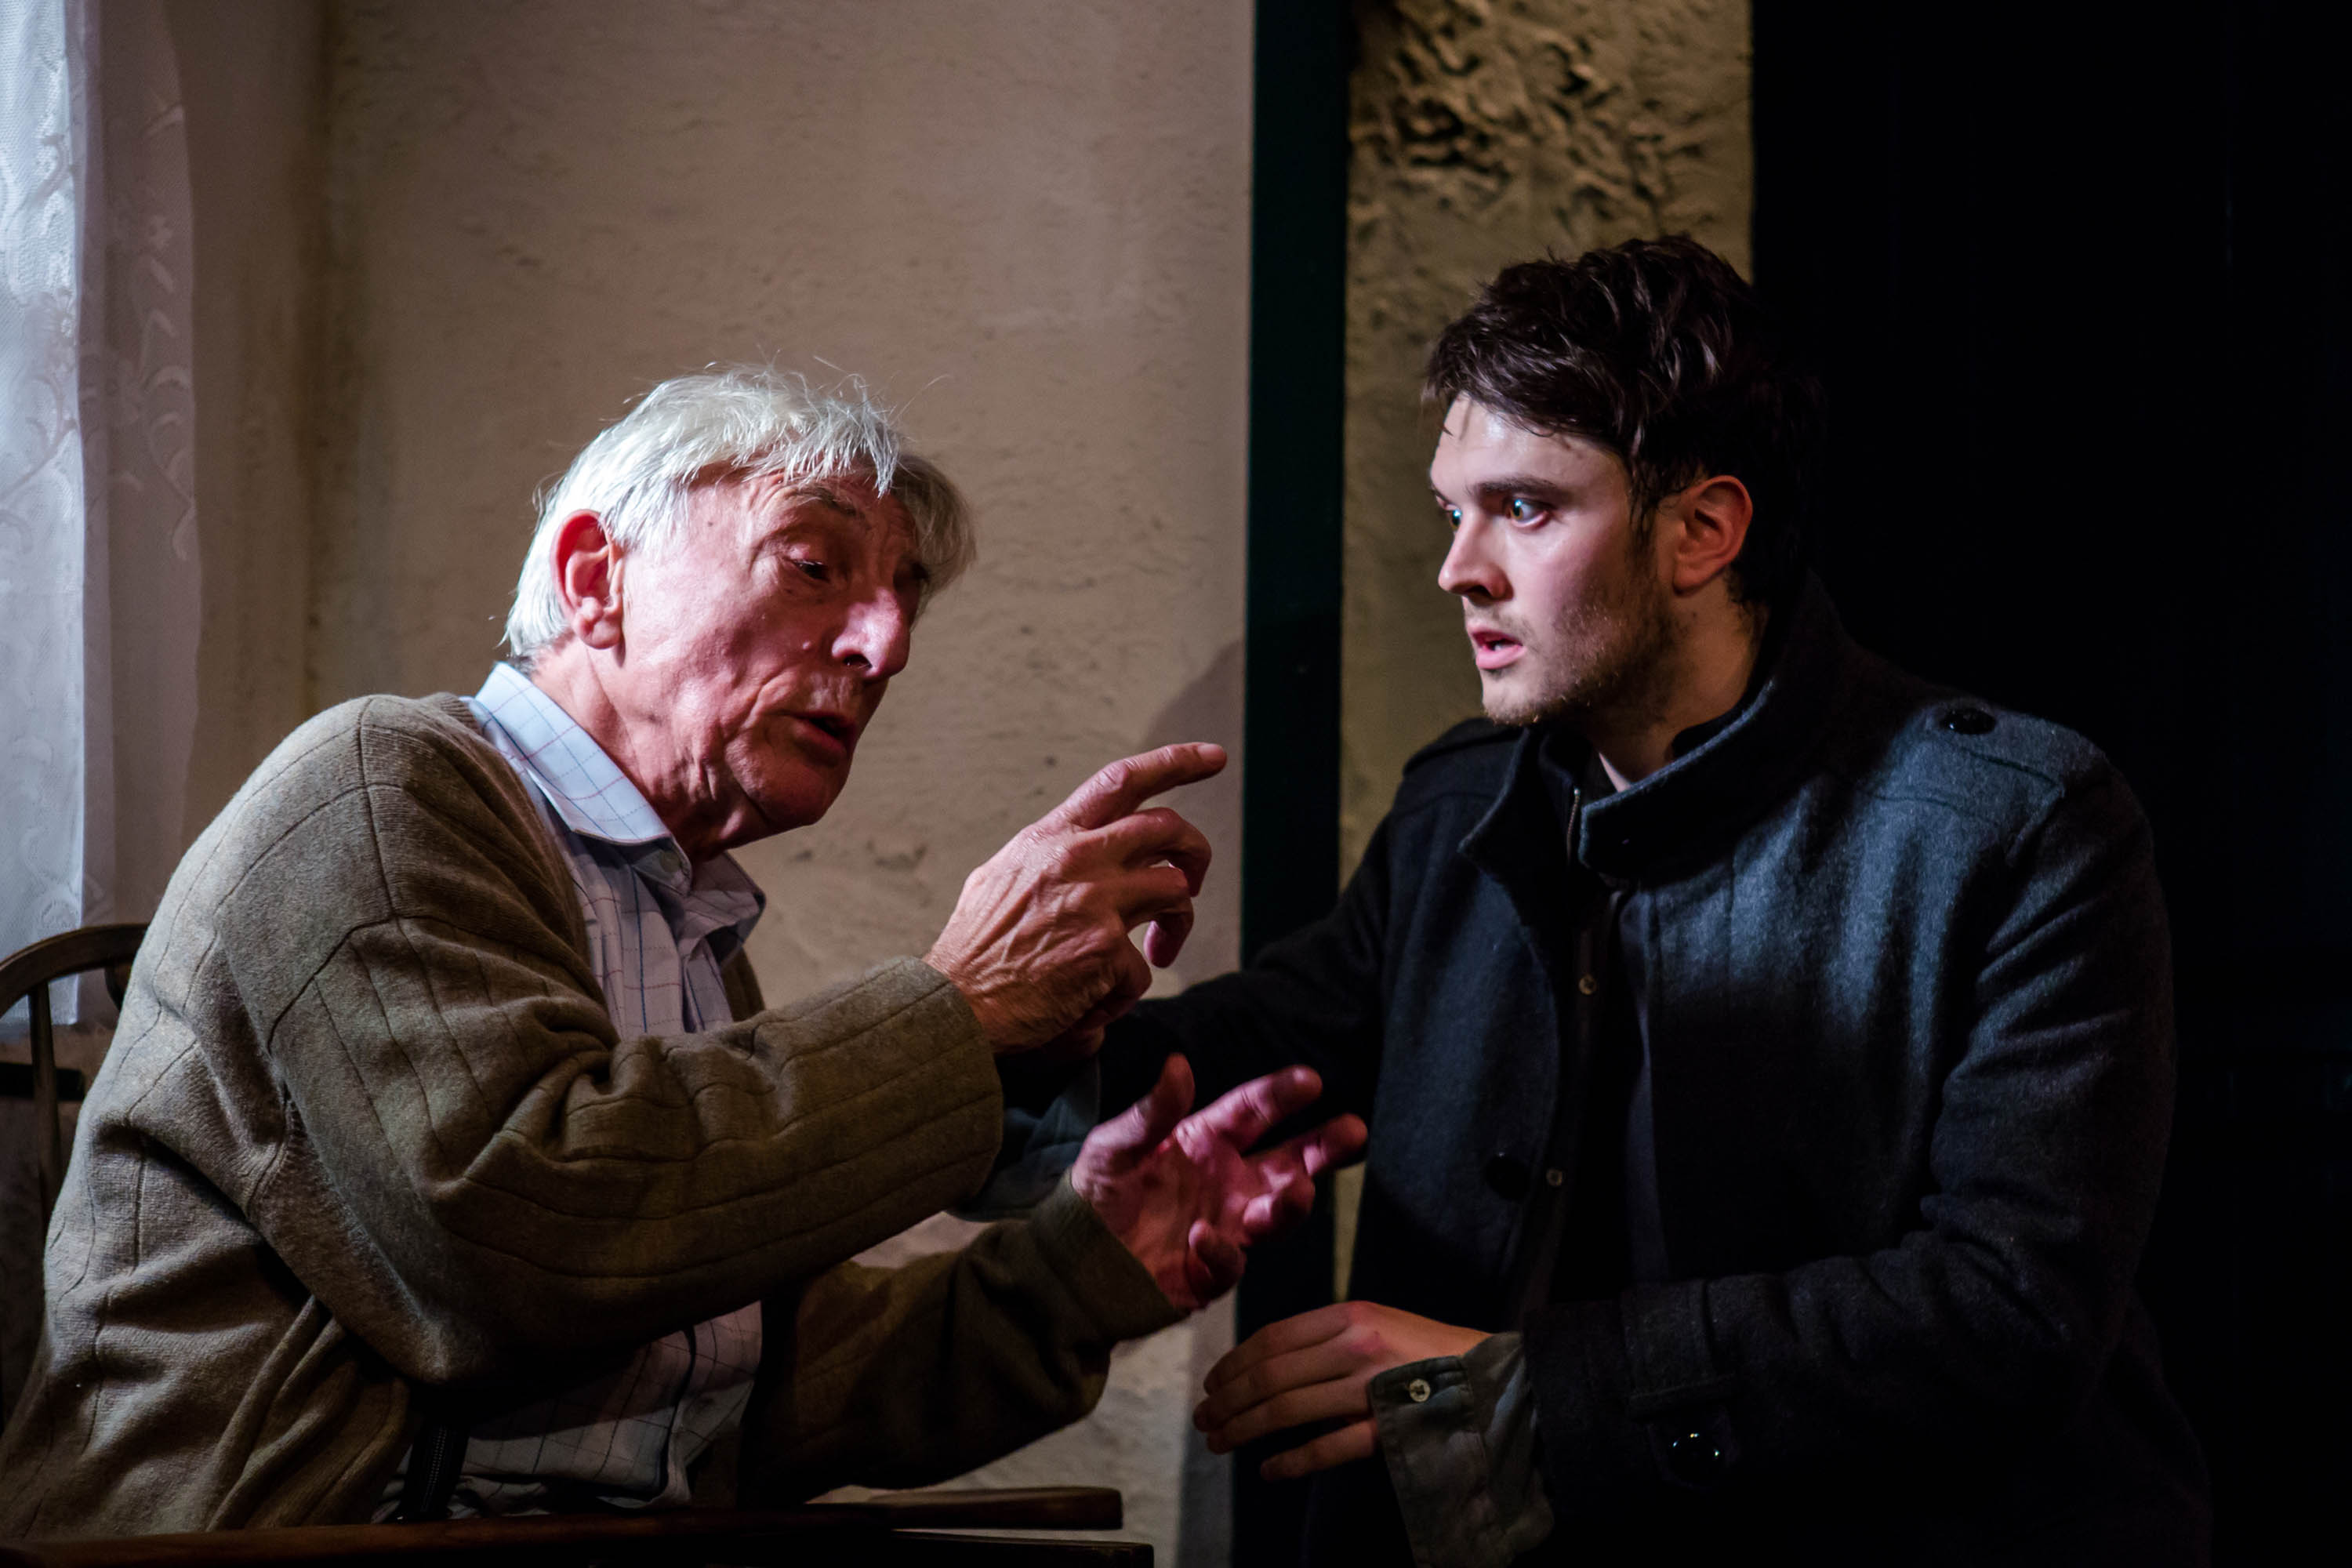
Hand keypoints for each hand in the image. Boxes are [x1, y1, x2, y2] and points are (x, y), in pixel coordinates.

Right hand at [927, 744, 1224, 1053]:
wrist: (954, 1006)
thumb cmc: (975, 951)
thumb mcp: (1000, 879)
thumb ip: (1046, 859)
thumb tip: (1074, 848)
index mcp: (1051, 838)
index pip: (1121, 780)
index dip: (1175, 761)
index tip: (1214, 756)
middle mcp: (1076, 857)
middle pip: (1168, 828)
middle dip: (1195, 853)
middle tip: (1191, 882)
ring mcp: (1095, 900)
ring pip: (1175, 891)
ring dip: (1176, 924)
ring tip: (1157, 949)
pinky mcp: (1106, 947)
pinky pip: (1144, 965)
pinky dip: (1126, 989)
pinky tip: (1096, 1001)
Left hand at [1072, 1055, 1366, 1311]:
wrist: (1072, 1259)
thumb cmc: (1095, 1193)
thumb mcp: (1114, 1145)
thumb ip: (1151, 1112)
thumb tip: (1179, 1063)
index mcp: (1206, 1141)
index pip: (1252, 1111)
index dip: (1281, 1095)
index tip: (1311, 1079)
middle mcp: (1227, 1182)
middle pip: (1288, 1161)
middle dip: (1322, 1148)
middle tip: (1353, 1132)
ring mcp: (1225, 1227)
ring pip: (1275, 1215)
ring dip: (1291, 1203)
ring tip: (1299, 1190)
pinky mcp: (1209, 1273)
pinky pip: (1229, 1263)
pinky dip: (1221, 1250)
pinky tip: (1201, 1236)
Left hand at [1194, 1301, 1487, 1478]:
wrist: (1494, 1377)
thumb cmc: (1431, 1351)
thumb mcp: (1378, 1323)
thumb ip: (1328, 1336)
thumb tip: (1269, 1362)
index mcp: (1350, 1315)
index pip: (1273, 1338)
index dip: (1233, 1362)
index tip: (1211, 1383)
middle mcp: (1355, 1346)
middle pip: (1270, 1375)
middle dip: (1227, 1399)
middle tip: (1202, 1419)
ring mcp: (1370, 1389)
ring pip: (1286, 1409)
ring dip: (1243, 1428)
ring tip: (1220, 1442)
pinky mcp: (1387, 1430)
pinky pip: (1326, 1448)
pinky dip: (1290, 1461)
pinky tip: (1268, 1470)